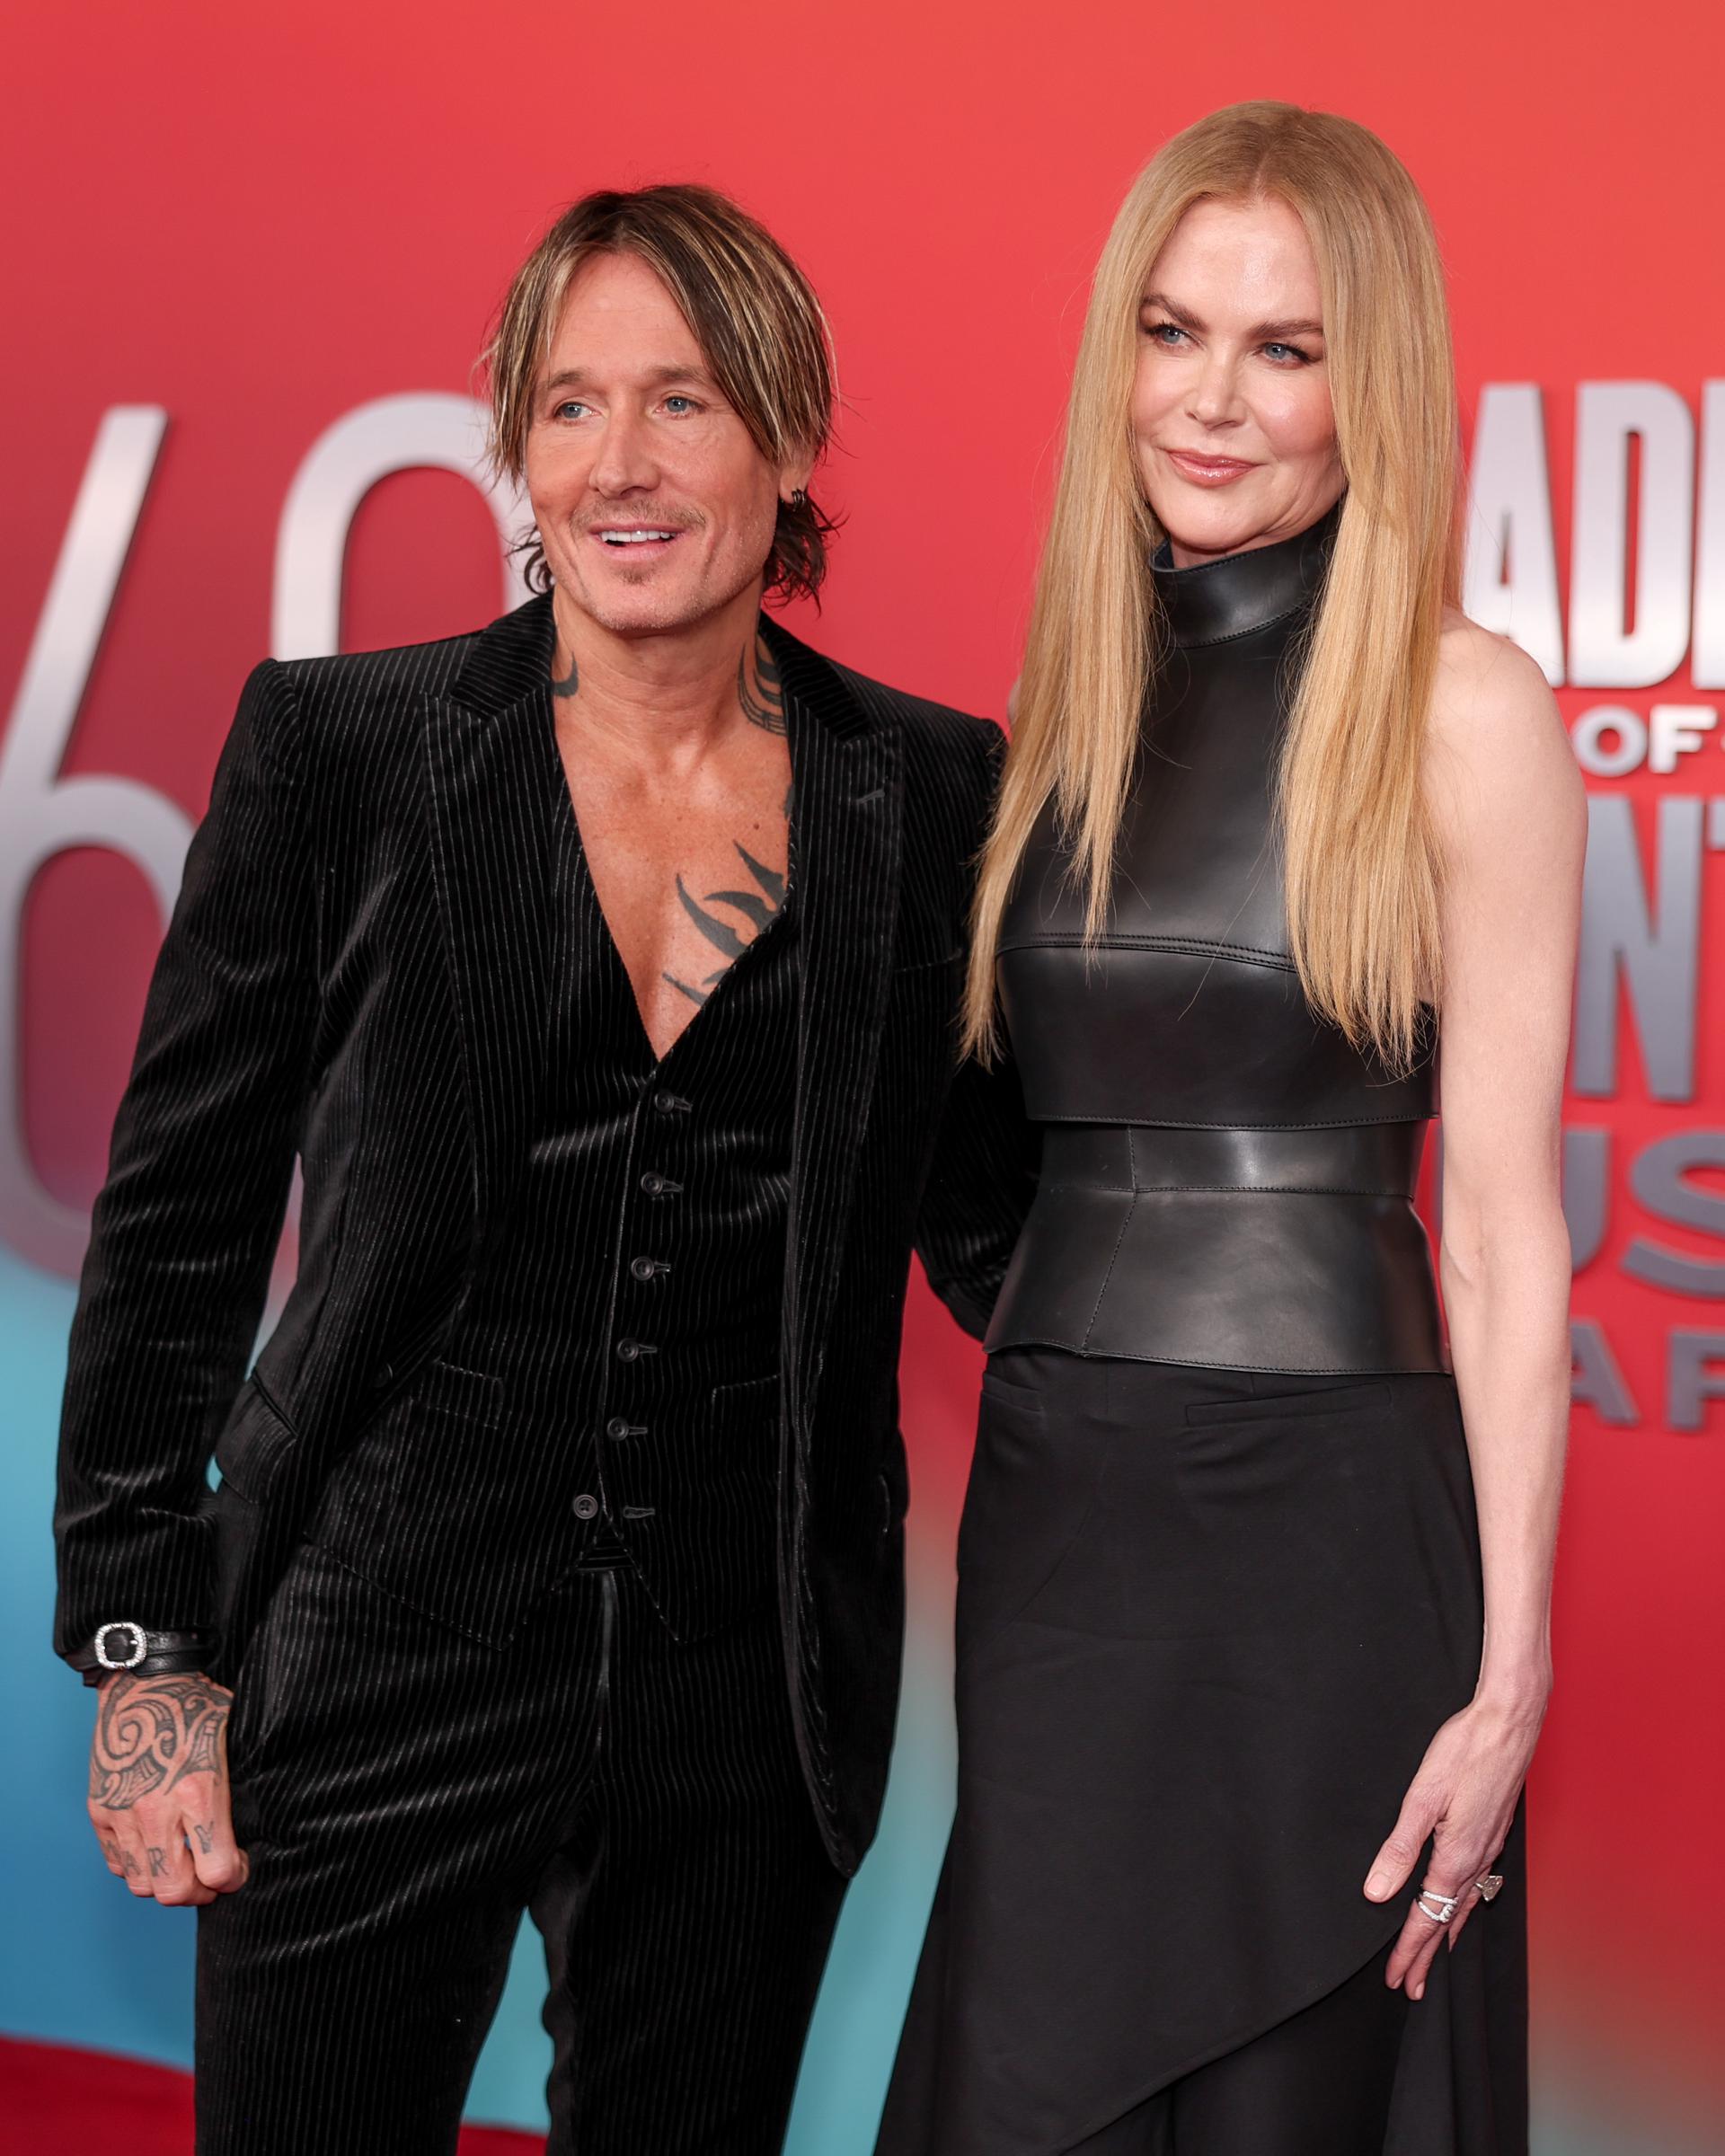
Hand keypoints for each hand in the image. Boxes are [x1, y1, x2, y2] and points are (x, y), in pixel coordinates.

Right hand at [88, 1669, 249, 1905]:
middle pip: (176, 1891)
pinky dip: (137, 1866)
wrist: (144, 1681)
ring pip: (142, 1885)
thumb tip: (252, 1825)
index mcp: (199, 1791)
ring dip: (166, 1883)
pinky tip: (156, 1848)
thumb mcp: (233, 1741)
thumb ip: (236, 1789)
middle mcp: (158, 1810)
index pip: (217, 1871)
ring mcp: (123, 1814)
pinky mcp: (100, 1811)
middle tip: (211, 1878)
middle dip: (199, 1893)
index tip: (239, 1867)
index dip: (234, 1878)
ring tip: (183, 1865)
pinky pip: (117, 1863)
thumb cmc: (196, 1705)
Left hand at [1363, 1693, 1541, 1998]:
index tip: (1396, 1979)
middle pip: (1447, 1922)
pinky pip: (1477, 1887)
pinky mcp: (1494, 1834)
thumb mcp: (1422, 1798)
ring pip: (1464, 1907)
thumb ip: (1399, 1848)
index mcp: (1455, 1858)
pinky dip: (1463, 1910)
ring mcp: (1489, 1849)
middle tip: (1411, 1988)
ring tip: (1434, 1961)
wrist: (1509, 1724)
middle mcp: (1477, 1861)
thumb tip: (1377, 1893)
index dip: (1409, 1950)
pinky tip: (1459, 1907)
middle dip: (1427, 1956)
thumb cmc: (1464, 1752)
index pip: (1426, 1917)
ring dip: (1446, 1937)